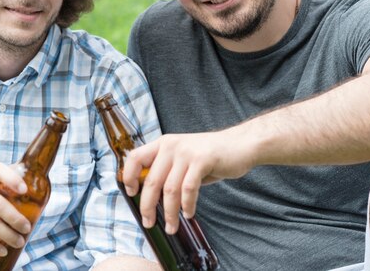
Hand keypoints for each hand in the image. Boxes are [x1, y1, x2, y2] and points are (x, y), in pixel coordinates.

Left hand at [122, 131, 253, 233]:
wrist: (241, 144)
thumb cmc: (210, 156)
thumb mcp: (183, 159)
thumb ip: (168, 171)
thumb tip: (150, 195)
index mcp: (163, 143)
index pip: (135, 157)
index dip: (128, 176)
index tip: (131, 194)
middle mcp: (171, 145)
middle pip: (151, 180)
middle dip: (147, 206)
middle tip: (149, 222)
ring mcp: (186, 152)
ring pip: (169, 189)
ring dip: (169, 212)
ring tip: (171, 226)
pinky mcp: (202, 160)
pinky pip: (188, 189)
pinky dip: (187, 205)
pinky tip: (188, 214)